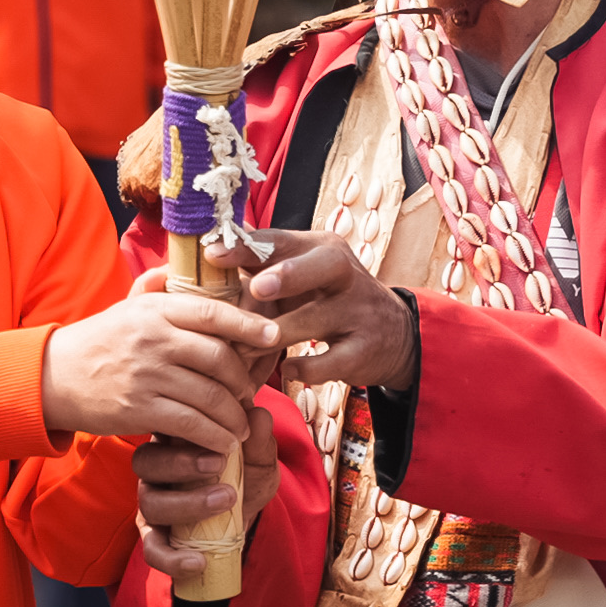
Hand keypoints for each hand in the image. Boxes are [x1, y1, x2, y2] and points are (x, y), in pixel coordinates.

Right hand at [39, 272, 278, 449]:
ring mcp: (147, 375)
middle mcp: (154, 339)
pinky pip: (191, 424)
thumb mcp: (128, 305)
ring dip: (234, 416)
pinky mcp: (139, 409)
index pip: (213, 312)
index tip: (274, 335)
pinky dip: (215, 436)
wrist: (53, 377)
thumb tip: (192, 264)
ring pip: (210, 396)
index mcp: (156, 309)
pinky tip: (224, 443)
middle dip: (244, 380)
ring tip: (240, 425)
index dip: (249, 324)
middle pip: (219, 358)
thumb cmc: (99, 340)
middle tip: (250, 393)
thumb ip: (160, 286)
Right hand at [136, 408, 280, 584]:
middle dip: (181, 464)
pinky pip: (151, 548)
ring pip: (150, 504)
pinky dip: (172, 559)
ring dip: (187, 504)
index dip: (186, 430)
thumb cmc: (245, 475)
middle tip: (219, 465)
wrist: (247, 515)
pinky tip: (198, 562)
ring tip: (226, 501)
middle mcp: (155, 469)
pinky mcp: (154, 536)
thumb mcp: (258, 458)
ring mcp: (151, 502)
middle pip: (146, 462)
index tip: (221, 437)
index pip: (163, 426)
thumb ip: (258, 439)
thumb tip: (258, 415)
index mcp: (173, 440)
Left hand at [218, 229, 419, 393]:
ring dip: (278, 333)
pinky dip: (307, 367)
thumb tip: (212, 238)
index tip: (213, 255)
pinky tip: (288, 369)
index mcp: (321, 248)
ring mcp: (358, 311)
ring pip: (318, 319)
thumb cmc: (330, 297)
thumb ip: (263, 259)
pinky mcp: (364, 349)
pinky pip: (331, 361)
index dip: (247, 248)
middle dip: (288, 275)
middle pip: (321, 265)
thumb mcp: (305, 271)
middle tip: (258, 289)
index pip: (283, 241)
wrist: (392, 333)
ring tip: (243, 348)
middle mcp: (344, 274)